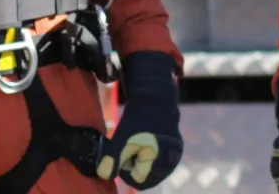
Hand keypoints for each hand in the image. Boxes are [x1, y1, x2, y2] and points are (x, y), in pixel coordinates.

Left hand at [97, 52, 182, 189]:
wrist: (155, 98)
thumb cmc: (137, 119)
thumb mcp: (121, 138)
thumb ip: (112, 159)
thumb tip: (103, 175)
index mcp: (160, 160)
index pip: (138, 181)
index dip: (126, 170)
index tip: (122, 154)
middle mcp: (171, 161)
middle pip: (146, 176)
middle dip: (134, 166)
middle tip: (129, 147)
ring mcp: (175, 156)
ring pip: (152, 170)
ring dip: (142, 161)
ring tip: (138, 143)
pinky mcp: (176, 150)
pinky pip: (158, 162)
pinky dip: (149, 156)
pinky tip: (145, 142)